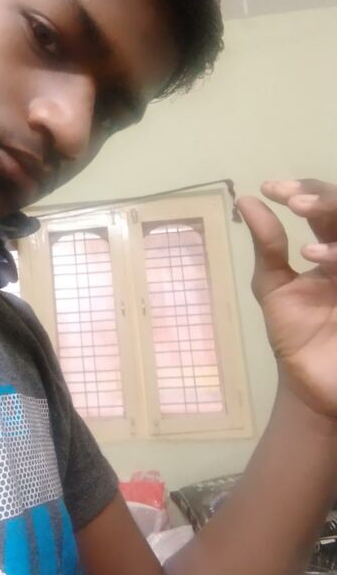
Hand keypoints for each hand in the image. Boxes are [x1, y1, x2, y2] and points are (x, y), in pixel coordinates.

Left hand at [238, 180, 336, 419]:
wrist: (311, 384)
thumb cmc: (295, 335)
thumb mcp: (274, 286)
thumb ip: (267, 245)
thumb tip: (246, 201)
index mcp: (334, 249)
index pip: (326, 206)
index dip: (304, 191)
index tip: (272, 189)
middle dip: (325, 197)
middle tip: (294, 201)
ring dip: (334, 218)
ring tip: (302, 215)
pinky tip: (318, 257)